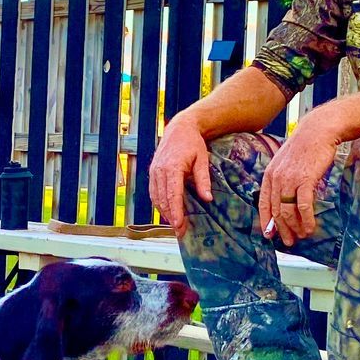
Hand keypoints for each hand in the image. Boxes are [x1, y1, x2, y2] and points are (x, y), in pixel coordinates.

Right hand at [148, 116, 211, 235]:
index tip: (178, 224)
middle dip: (170, 216)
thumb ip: (203, 180)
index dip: (175, 211)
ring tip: (174, 225)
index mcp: (172, 167)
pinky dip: (159, 204)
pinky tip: (167, 212)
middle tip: (180, 231)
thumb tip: (208, 199)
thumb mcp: (202, 160)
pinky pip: (153, 192)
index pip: (173, 194)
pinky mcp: (152, 172)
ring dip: (164, 212)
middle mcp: (159, 170)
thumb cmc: (193, 144)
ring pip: (156, 197)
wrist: (180, 128)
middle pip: (163, 199)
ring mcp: (154, 171)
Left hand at [258, 120, 338, 246]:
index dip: (266, 221)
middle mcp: (277, 178)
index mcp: (270, 174)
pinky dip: (306, 219)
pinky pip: (303, 206)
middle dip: (282, 229)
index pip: (264, 203)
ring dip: (295, 227)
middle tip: (289, 242)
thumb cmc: (306, 147)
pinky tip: (310, 227)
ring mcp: (290, 179)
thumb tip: (284, 200)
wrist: (318, 130)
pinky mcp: (305, 179)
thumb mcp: (287, 162)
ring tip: (302, 236)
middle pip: (276, 211)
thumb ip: (282, 180)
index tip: (269, 235)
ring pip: (288, 211)